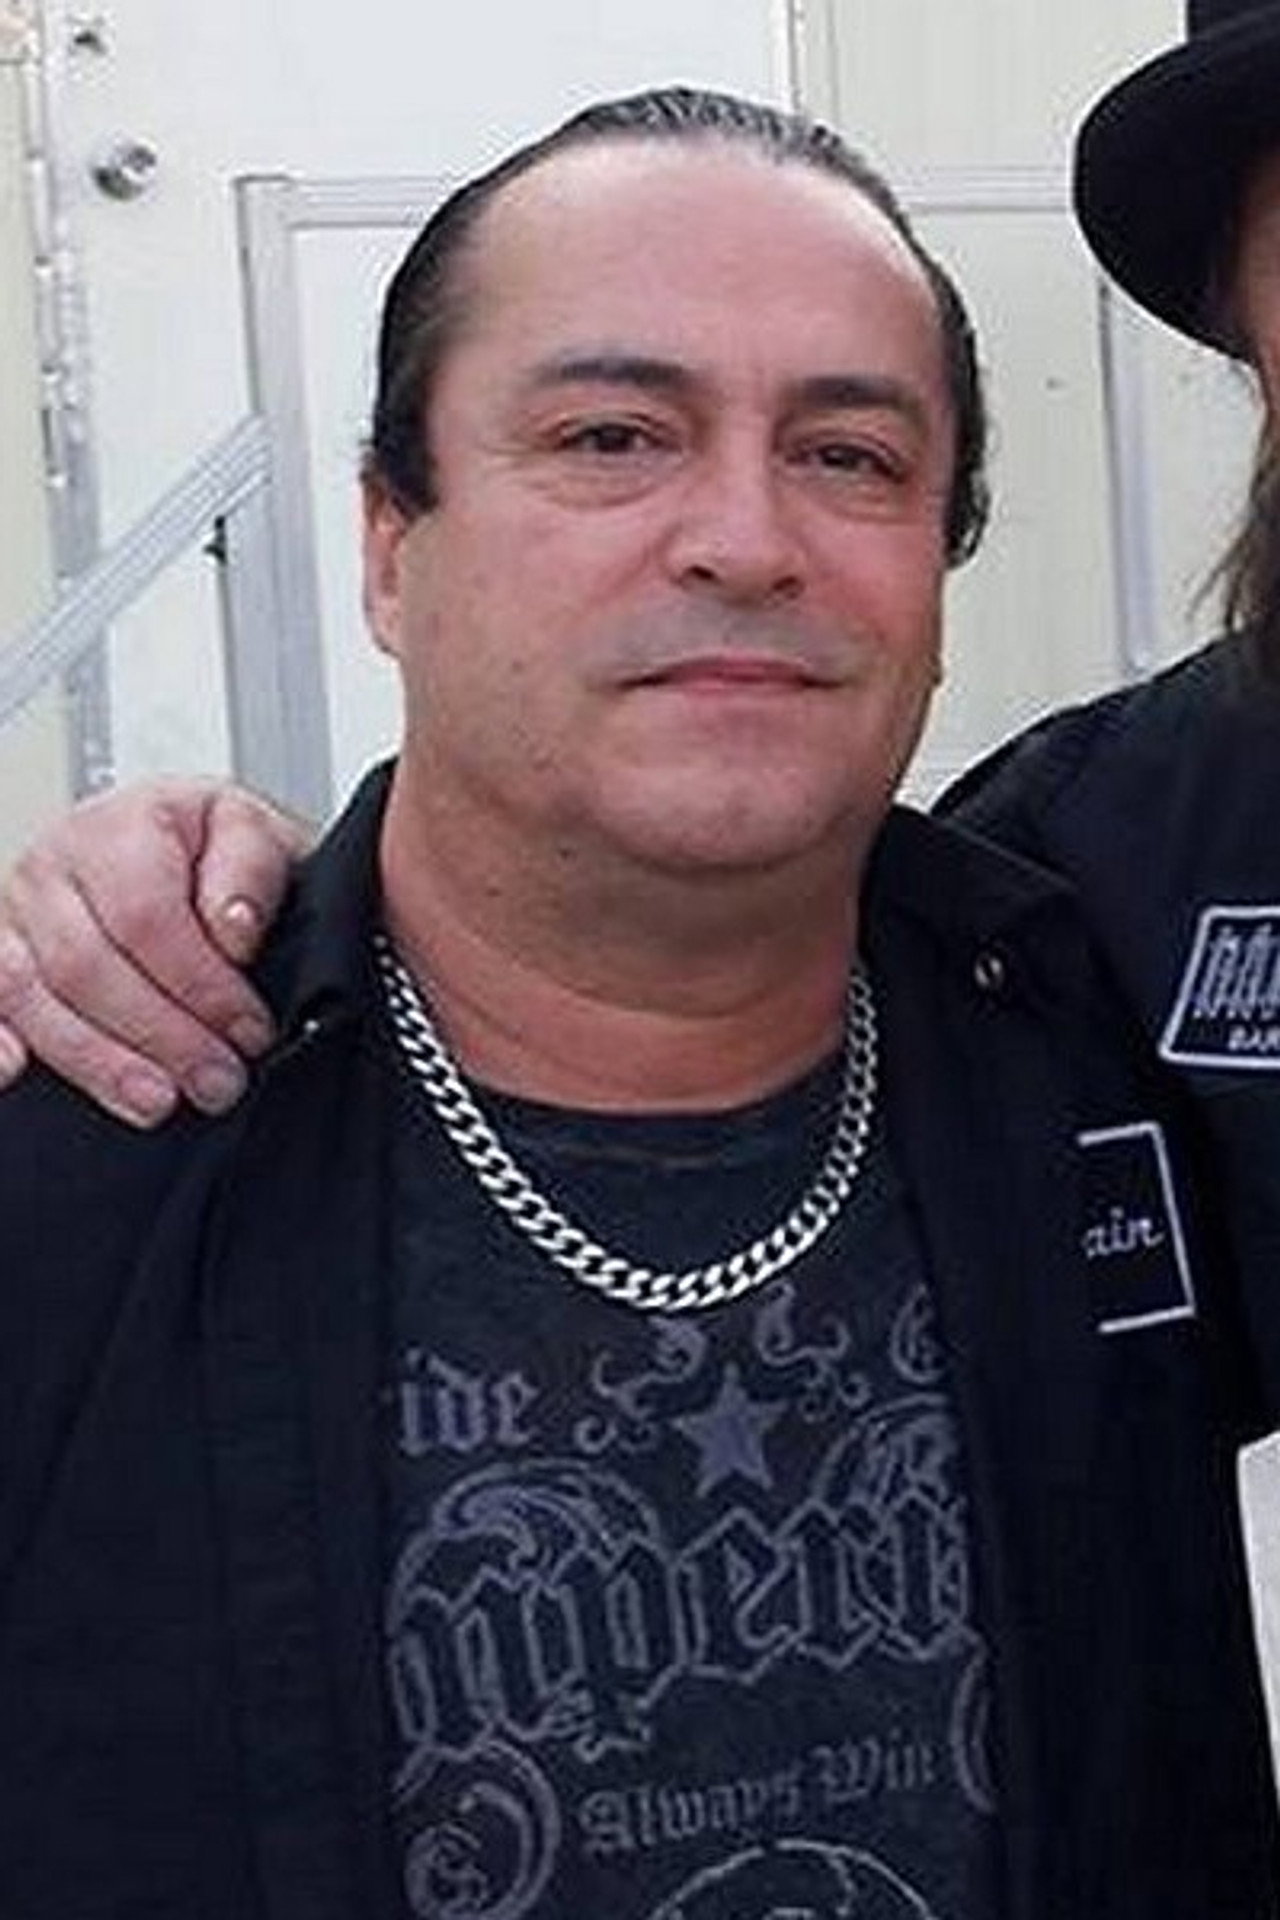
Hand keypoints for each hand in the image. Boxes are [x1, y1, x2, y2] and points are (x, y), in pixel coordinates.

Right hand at [0, 781, 310, 1125]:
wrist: (186, 848)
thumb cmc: (216, 851)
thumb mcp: (256, 836)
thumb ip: (251, 871)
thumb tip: (232, 929)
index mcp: (119, 826)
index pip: (145, 916)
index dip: (201, 985)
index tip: (249, 1030)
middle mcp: (53, 865)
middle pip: (86, 965)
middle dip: (160, 1036)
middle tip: (217, 1082)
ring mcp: (14, 914)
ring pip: (31, 995)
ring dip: (98, 1060)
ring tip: (158, 1100)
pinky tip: (18, 1071)